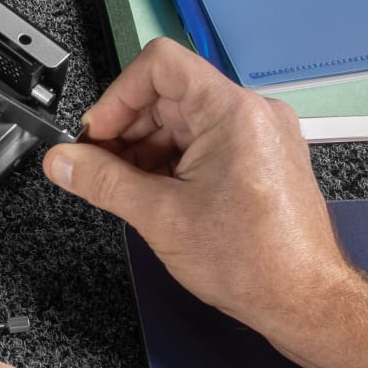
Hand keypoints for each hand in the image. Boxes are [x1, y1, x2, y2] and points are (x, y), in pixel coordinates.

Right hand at [43, 36, 357, 342]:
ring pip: (186, 121)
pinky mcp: (263, 158)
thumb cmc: (254, 262)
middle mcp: (253, 114)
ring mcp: (262, 136)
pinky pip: (207, 141)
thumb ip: (101, 181)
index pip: (161, 64)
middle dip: (128, 129)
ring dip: (148, 148)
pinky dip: (174, 162)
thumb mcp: (159, 217)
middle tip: (98, 166)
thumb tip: (62, 161)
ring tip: (126, 188)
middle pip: (170, 94)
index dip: (118, 96)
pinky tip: (156, 195)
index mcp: (232, 113)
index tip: (97, 133)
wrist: (305, 302)